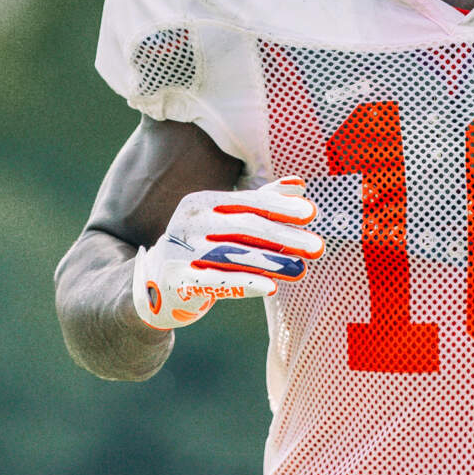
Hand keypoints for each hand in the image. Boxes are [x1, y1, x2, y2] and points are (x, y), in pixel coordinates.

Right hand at [131, 179, 323, 329]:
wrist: (156, 288)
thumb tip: (299, 185)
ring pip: (232, 256)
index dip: (279, 207)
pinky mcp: (177, 282)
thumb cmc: (201, 251)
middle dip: (283, 236)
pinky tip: (270, 287)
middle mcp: (186, 223)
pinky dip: (244, 283)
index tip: (311, 214)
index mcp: (199, 203)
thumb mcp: (226, 224)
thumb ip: (261, 204)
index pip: (245, 202)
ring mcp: (179, 252)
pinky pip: (215, 282)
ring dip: (271, 262)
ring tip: (301, 270)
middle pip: (242, 227)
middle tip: (317, 247)